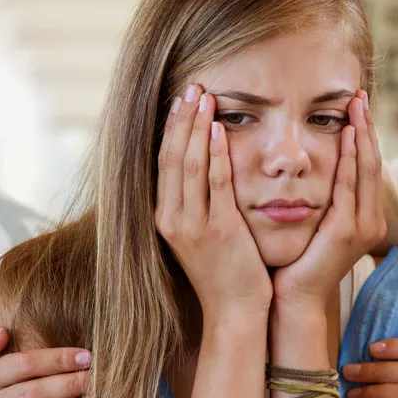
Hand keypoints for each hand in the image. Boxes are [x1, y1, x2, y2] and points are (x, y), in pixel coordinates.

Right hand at [155, 83, 271, 316]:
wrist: (235, 312)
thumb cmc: (224, 272)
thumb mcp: (201, 235)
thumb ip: (198, 204)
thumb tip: (201, 170)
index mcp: (165, 218)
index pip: (163, 163)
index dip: (171, 129)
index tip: (180, 100)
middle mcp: (172, 219)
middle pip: (171, 157)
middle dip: (181, 119)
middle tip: (192, 85)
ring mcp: (193, 226)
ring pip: (189, 165)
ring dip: (197, 127)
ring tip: (204, 96)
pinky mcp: (220, 230)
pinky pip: (215, 184)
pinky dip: (214, 154)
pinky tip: (219, 129)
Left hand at [271, 91, 384, 309]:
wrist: (293, 301)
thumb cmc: (296, 264)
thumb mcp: (314, 227)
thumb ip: (322, 200)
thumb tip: (310, 169)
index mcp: (365, 219)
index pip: (368, 169)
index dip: (366, 137)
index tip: (357, 108)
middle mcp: (371, 221)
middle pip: (373, 163)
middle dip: (368, 127)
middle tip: (360, 96)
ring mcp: (363, 227)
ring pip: (366, 170)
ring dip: (362, 135)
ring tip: (356, 106)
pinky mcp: (347, 231)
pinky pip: (349, 186)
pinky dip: (349, 158)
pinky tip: (346, 135)